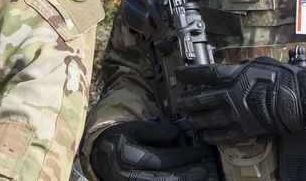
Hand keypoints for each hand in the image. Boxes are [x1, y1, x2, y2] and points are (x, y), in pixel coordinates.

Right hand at [90, 120, 207, 180]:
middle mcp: (129, 177)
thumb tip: (175, 131)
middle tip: (203, 170)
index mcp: (127, 157)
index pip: (159, 159)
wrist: (102, 158)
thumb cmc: (119, 141)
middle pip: (163, 179)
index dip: (180, 156)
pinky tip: (186, 179)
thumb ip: (154, 130)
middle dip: (186, 175)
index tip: (196, 152)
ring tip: (199, 177)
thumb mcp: (133, 128)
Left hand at [175, 58, 305, 144]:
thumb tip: (232, 71)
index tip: (180, 74)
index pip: (204, 74)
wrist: (299, 98)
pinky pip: (225, 136)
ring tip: (190, 120)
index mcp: (233, 77)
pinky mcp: (246, 129)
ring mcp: (237, 114)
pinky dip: (213, 137)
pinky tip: (206, 136)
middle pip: (201, 99)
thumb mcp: (257, 64)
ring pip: (209, 119)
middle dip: (188, 101)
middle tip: (180, 102)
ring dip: (197, 119)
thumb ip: (240, 69)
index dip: (189, 74)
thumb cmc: (281, 78)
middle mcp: (230, 95)